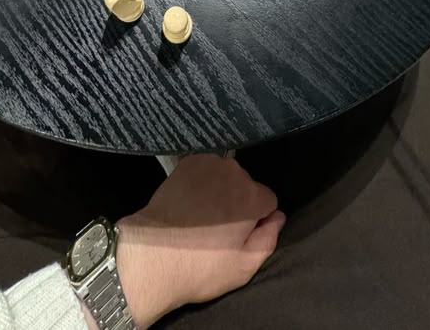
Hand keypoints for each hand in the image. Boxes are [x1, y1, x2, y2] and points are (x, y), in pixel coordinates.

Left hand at [115, 154, 284, 327]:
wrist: (152, 256)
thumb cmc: (200, 266)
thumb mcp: (244, 266)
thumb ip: (269, 238)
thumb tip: (277, 217)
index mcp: (252, 196)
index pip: (269, 200)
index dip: (258, 218)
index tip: (241, 233)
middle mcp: (232, 172)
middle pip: (247, 185)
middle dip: (239, 202)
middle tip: (219, 228)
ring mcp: (207, 164)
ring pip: (226, 175)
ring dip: (221, 189)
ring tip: (202, 216)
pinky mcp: (186, 163)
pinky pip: (205, 169)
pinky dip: (202, 181)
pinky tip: (190, 202)